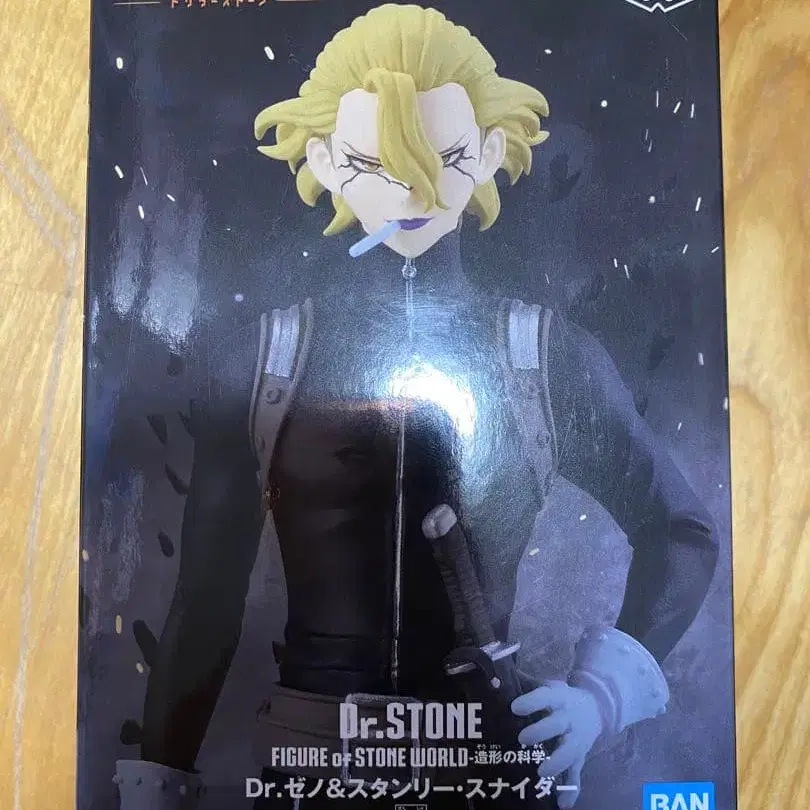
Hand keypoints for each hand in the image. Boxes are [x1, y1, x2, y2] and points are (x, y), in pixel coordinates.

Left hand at [511, 680, 602, 808]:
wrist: (595, 707)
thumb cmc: (559, 697)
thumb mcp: (546, 686)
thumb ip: (522, 684)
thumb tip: (492, 678)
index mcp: (557, 698)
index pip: (544, 696)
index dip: (531, 701)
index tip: (515, 707)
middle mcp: (568, 719)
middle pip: (556, 724)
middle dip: (540, 731)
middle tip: (522, 738)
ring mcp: (575, 739)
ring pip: (569, 752)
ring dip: (556, 762)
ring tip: (541, 771)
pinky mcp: (579, 757)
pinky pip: (576, 774)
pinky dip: (571, 790)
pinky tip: (563, 804)